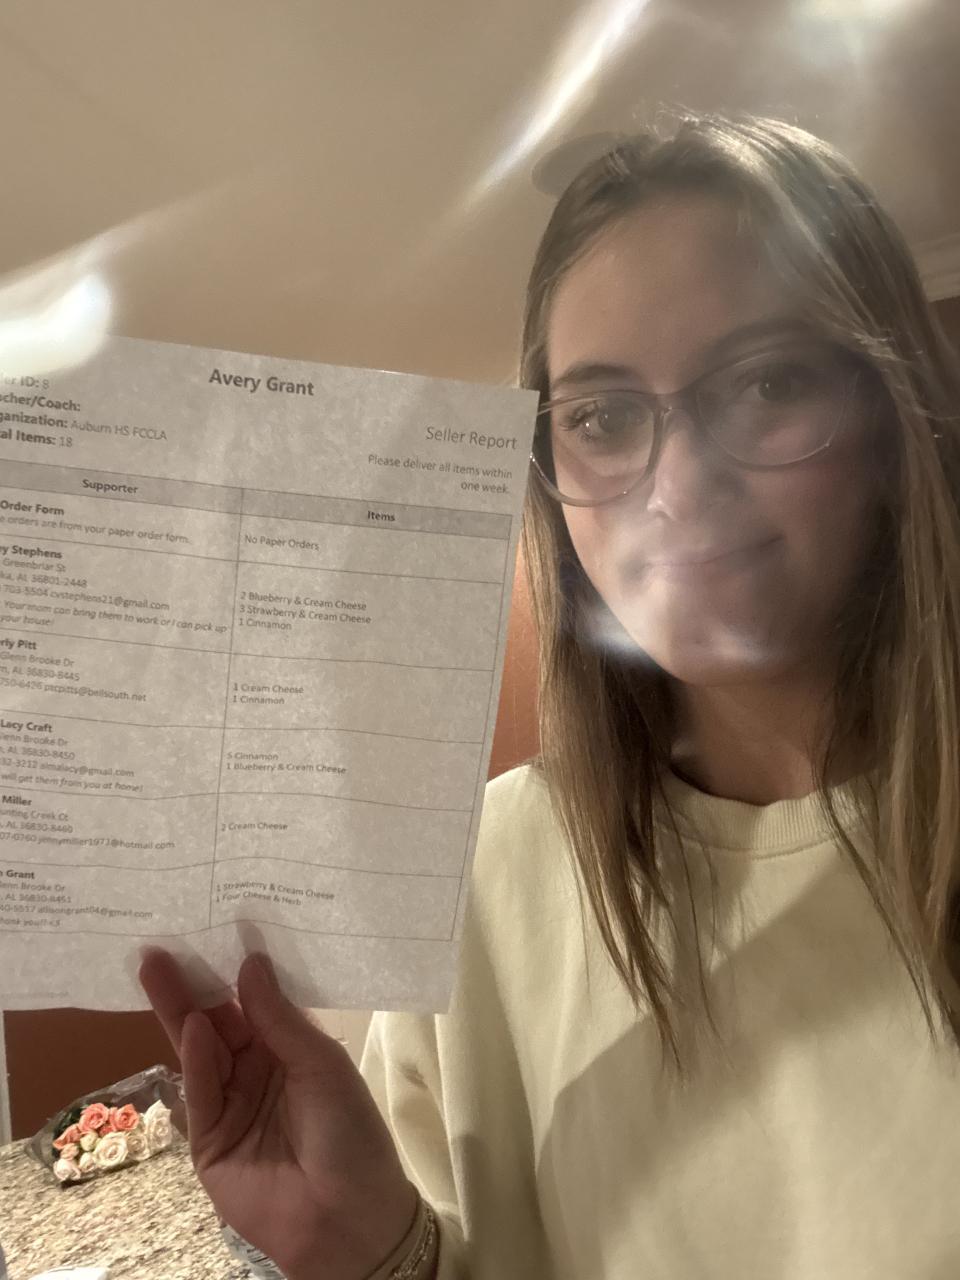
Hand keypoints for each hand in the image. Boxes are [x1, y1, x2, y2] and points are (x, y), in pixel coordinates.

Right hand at [139, 949, 417, 1279]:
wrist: (346, 1220)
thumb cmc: (351, 1133)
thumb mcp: (322, 1065)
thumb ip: (281, 1019)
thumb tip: (250, 963)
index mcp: (291, 1049)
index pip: (254, 1002)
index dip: (233, 969)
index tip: (213, 927)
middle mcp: (258, 1069)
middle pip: (218, 1020)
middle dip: (192, 985)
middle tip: (162, 947)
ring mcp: (231, 1104)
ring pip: (201, 1050)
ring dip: (183, 1011)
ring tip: (160, 968)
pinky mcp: (209, 1140)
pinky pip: (202, 1091)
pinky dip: (196, 1058)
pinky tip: (194, 1026)